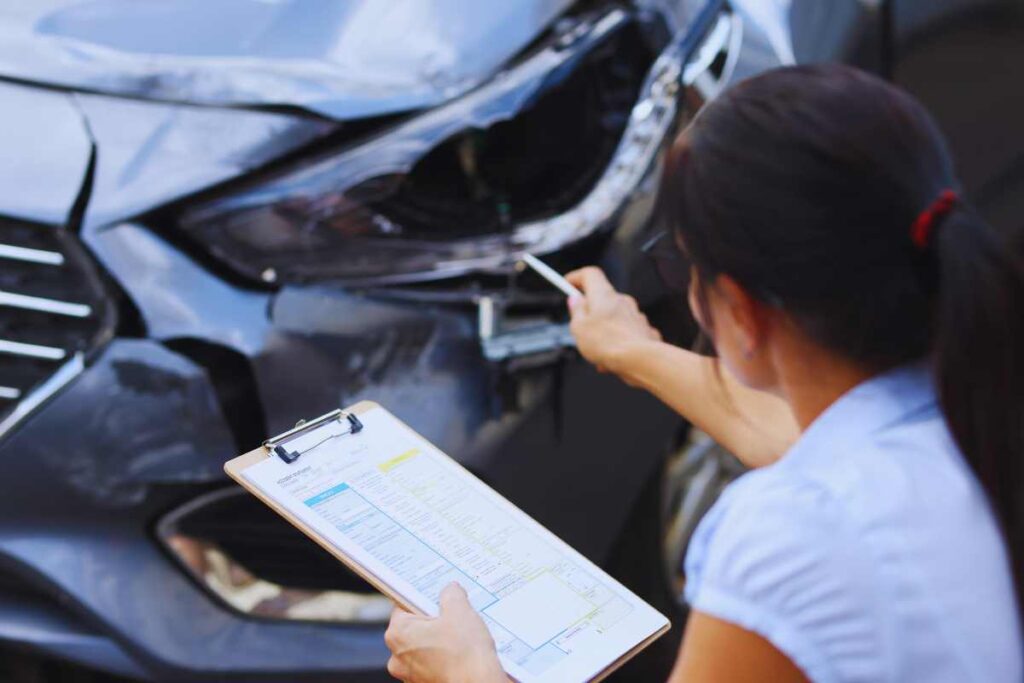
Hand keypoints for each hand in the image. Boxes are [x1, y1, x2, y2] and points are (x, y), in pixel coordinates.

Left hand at [384, 583, 506, 682]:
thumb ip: (451, 594)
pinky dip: (445, 658)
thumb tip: (451, 591)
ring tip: (462, 637)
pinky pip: (433, 664)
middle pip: (414, 627)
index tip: (437, 595)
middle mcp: (397, 657)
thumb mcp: (460, 611)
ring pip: (424, 647)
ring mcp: (410, 675)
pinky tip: (463, 654)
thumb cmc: (465, 655)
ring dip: (440, 640)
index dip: (423, 597)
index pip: (404, 605)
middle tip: (455, 615)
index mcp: (398, 633)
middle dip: (434, 620)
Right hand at [565, 267, 662, 382]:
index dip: (577, 277)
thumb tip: (576, 301)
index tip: (567, 284)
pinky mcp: (644, 331)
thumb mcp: (579, 328)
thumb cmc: (609, 344)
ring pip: (614, 318)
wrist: (639, 360)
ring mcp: (635, 316)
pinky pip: (626, 333)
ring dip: (604, 331)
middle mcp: (622, 301)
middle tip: (579, 326)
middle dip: (590, 312)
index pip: (590, 274)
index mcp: (603, 295)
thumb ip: (576, 312)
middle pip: (602, 298)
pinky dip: (618, 343)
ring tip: (596, 352)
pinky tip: (612, 361)